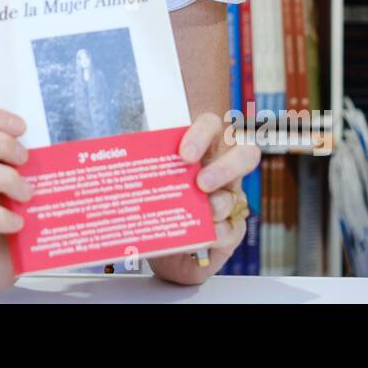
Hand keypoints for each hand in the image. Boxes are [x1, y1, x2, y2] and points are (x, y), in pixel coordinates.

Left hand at [149, 112, 260, 286]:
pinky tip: (204, 238)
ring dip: (218, 206)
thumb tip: (121, 153)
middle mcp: (223, 168)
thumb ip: (147, 163)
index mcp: (202, 146)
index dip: (202, 135)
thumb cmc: (159, 197)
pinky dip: (217, 234)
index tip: (184, 154)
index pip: (211, 126)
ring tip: (203, 215)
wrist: (163, 241)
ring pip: (235, 197)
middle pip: (245, 155)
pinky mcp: (233, 227)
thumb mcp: (151, 175)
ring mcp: (231, 198)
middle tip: (201, 183)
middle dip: (225, 168)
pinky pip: (232, 230)